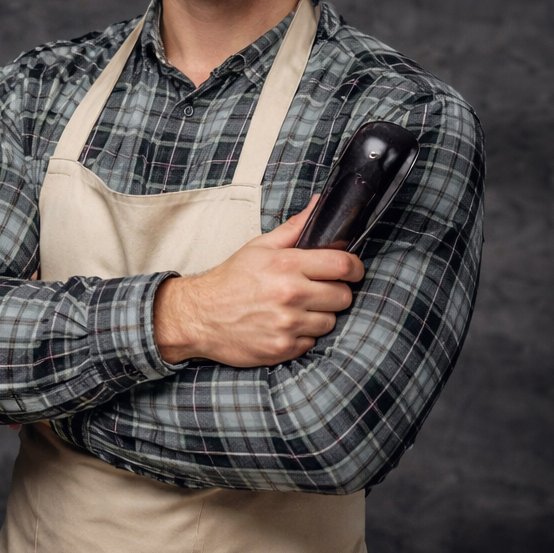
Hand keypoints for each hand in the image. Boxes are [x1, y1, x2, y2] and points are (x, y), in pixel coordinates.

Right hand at [153, 200, 363, 366]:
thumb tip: (319, 204)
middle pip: (343, 296)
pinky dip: (303, 335)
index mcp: (287, 265)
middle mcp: (290, 295)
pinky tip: (285, 326)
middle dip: (336, 292)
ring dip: (320, 315)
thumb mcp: (259, 247)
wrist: (199, 316)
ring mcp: (288, 324)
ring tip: (298, 309)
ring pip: (330, 321)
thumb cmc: (230, 280)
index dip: (354, 268)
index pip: (343, 265)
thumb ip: (295, 228)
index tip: (352, 270)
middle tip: (319, 291)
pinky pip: (312, 342)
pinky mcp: (283, 348)